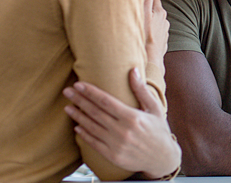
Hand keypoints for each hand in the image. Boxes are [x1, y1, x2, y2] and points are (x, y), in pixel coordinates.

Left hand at [63, 68, 180, 178]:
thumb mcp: (155, 108)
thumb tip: (133, 70)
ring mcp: (116, 145)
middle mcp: (122, 131)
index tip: (79, 84)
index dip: (91, 92)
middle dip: (79, 100)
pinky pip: (94, 144)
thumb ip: (141, 90)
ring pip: (92, 128)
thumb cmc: (159, 131)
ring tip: (68, 107)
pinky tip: (77, 127)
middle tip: (67, 91)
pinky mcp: (113, 156)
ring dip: (78, 116)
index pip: (106, 101)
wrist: (163, 159)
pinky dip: (84, 135)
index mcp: (132, 117)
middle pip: (95, 113)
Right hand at [144, 0, 168, 74]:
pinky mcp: (161, 41)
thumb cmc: (145, 36)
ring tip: (137, 23)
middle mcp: (165, 21)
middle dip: (147, 8)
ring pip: (155, 21)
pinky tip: (142, 35)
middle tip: (135, 9)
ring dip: (148, 21)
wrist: (151, 60)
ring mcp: (164, 32)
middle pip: (155, 9)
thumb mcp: (143, 14)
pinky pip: (155, 32)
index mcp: (161, 12)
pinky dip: (150, 31)